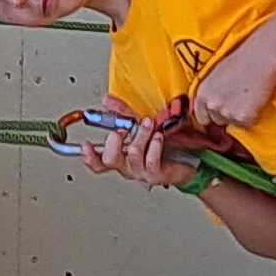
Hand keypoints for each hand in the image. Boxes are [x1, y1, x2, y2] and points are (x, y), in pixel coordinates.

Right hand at [78, 108, 199, 188]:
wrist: (190, 161)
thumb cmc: (164, 145)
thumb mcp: (140, 127)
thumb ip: (123, 114)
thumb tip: (107, 100)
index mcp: (121, 157)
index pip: (99, 162)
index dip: (90, 156)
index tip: (85, 145)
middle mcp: (129, 167)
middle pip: (110, 161)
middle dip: (114, 142)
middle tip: (121, 130)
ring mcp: (142, 172)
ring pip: (132, 155)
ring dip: (140, 136)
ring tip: (148, 124)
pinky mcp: (157, 174)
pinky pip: (151, 161)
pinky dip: (154, 146)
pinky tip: (158, 137)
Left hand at [182, 45, 275, 137]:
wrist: (260, 58)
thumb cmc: (239, 61)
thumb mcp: (215, 76)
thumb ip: (211, 93)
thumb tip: (212, 106)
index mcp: (202, 95)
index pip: (202, 118)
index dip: (212, 115)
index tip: (221, 111)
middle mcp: (211, 106)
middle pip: (218, 122)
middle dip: (228, 114)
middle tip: (240, 99)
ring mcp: (227, 113)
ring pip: (234, 123)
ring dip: (241, 115)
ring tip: (249, 98)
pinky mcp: (244, 118)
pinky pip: (249, 123)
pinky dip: (254, 115)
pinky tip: (256, 100)